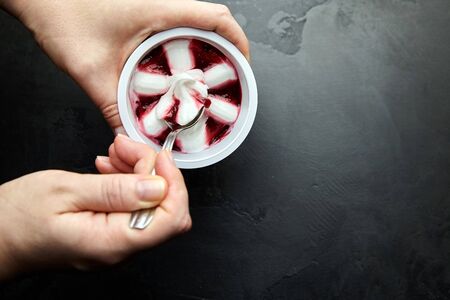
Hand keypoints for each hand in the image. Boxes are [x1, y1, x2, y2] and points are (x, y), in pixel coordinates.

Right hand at [0, 135, 190, 279]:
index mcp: (113, 242)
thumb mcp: (65, 191)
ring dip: (139, 173)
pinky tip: (109, 168)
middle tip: (127, 148)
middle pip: (166, 209)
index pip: (172, 218)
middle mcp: (120, 248)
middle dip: (155, 172)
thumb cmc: (16, 218)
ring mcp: (116, 243)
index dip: (173, 183)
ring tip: (113, 153)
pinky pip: (133, 207)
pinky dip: (127, 182)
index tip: (157, 157)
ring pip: (151, 205)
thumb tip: (159, 186)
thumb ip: (116, 190)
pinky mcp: (110, 234)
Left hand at [1, 0, 249, 133]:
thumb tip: (129, 136)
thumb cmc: (61, 16)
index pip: (215, 17)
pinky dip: (185, 50)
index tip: (243, 66)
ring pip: (196, 25)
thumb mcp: (91, 71)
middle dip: (227, 49)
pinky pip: (176, 30)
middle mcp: (161, 7)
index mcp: (158, 11)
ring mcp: (153, 9)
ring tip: (205, 80)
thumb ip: (112, 109)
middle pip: (213, 21)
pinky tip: (175, 73)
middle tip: (227, 79)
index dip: (238, 40)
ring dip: (206, 50)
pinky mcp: (144, 16)